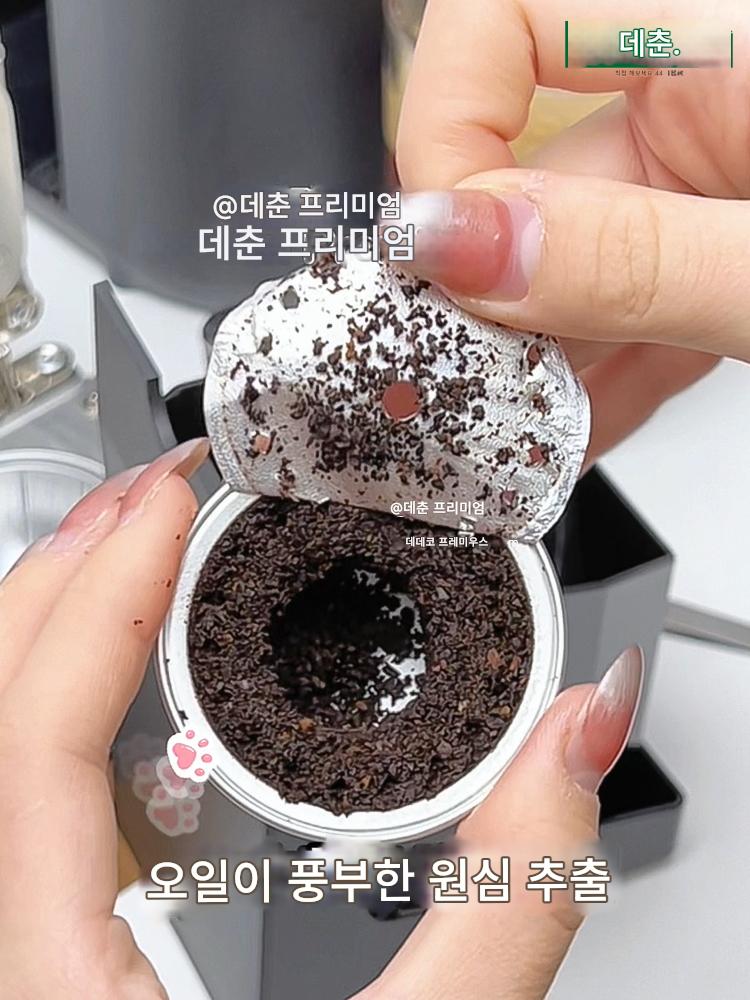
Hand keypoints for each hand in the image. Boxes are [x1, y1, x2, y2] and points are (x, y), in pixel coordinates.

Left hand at [0, 455, 640, 998]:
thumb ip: (508, 908)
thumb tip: (572, 745)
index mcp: (43, 983)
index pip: (28, 734)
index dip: (97, 589)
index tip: (165, 500)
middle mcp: (3, 953)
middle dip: (70, 575)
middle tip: (159, 498)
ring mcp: (17, 953)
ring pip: (2, 746)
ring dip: (65, 633)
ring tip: (146, 560)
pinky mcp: (46, 956)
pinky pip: (33, 800)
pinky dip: (76, 715)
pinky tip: (143, 695)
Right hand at [395, 0, 747, 459]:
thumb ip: (626, 260)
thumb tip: (458, 247)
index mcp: (724, 49)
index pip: (504, 16)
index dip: (443, 124)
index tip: (443, 248)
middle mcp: (702, 103)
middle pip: (519, 172)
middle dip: (486, 294)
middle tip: (469, 383)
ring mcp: (704, 182)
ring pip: (565, 264)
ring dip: (538, 363)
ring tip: (518, 438)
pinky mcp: (711, 254)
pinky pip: (622, 308)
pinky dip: (594, 380)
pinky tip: (571, 435)